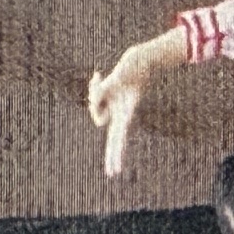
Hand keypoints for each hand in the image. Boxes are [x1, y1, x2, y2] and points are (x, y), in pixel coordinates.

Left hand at [86, 51, 145, 177]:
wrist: (143, 60)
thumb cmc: (135, 66)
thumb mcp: (118, 77)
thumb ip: (101, 90)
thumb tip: (91, 99)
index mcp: (126, 113)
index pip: (119, 137)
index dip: (115, 153)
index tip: (115, 170)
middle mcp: (121, 113)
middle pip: (115, 138)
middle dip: (113, 154)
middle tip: (113, 173)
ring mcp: (116, 106)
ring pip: (95, 108)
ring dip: (94, 92)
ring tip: (99, 77)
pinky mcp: (112, 98)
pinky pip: (97, 97)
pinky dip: (95, 86)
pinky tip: (98, 75)